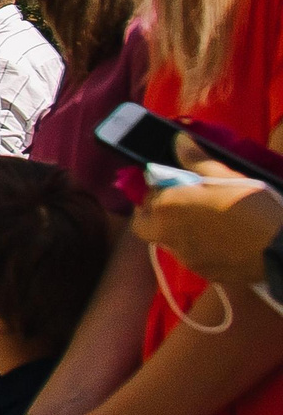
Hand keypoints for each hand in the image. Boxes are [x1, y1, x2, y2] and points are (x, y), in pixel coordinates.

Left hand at [133, 141, 282, 285]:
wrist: (280, 248)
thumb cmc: (252, 208)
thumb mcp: (225, 176)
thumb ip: (196, 160)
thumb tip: (178, 141)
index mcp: (167, 208)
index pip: (146, 197)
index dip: (157, 190)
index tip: (173, 186)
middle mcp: (168, 235)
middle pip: (146, 225)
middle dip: (156, 214)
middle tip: (181, 204)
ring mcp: (186, 258)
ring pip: (168, 242)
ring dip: (177, 230)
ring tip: (205, 220)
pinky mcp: (204, 273)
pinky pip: (191, 257)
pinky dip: (197, 247)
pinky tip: (219, 238)